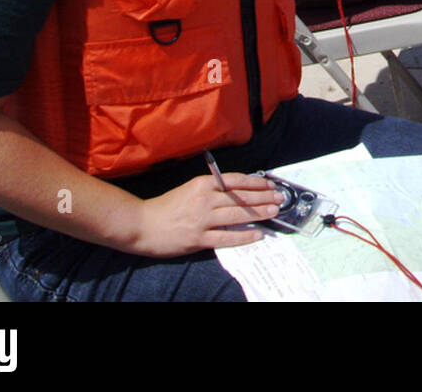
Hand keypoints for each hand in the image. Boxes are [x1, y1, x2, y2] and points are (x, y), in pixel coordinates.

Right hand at [133, 173, 281, 255]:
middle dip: (263, 198)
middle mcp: (204, 200)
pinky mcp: (198, 239)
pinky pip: (226, 238)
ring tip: (274, 212)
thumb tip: (238, 190)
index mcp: (202, 184)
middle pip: (240, 198)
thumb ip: (212, 188)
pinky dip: (244, 236)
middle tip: (280, 198)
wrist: (141, 224)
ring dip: (259, 214)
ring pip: (237, 216)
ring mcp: (202, 220)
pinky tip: (258, 234)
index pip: (236, 181)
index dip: (256, 183)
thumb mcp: (190, 189)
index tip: (270, 185)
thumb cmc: (166, 206)